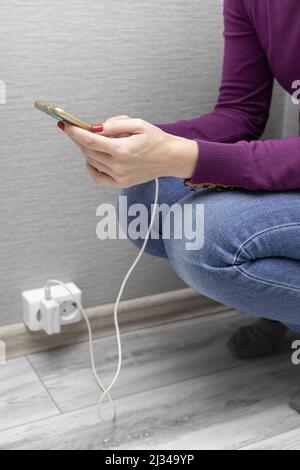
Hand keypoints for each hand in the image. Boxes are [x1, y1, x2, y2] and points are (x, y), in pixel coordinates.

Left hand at [62, 116, 197, 187]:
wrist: (170, 158)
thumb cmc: (156, 139)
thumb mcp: (138, 124)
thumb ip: (115, 125)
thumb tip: (96, 127)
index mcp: (122, 149)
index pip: (90, 140)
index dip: (75, 132)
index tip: (65, 125)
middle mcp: (119, 166)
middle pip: (88, 151)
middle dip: (78, 139)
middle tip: (73, 129)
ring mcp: (119, 177)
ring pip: (92, 162)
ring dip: (86, 150)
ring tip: (89, 140)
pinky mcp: (121, 183)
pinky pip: (98, 177)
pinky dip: (91, 167)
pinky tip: (91, 158)